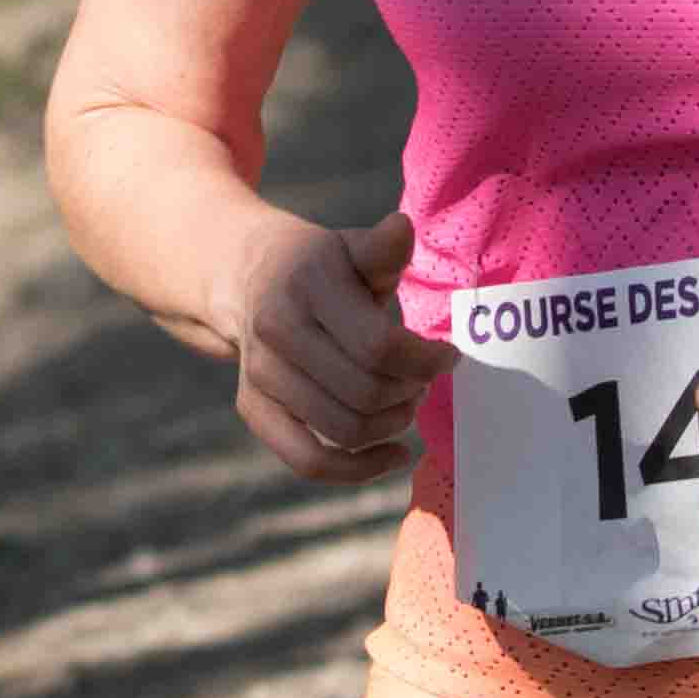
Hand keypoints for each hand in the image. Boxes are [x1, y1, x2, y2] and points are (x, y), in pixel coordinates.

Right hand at [212, 207, 450, 487]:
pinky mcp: (253, 407)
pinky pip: (308, 460)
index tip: (449, 356)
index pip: (378, 346)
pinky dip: (358, 469)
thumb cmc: (320, 264)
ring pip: (343, 430)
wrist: (249, 273)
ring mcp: (259, 374)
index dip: (426, 360)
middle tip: (425, 380)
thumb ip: (382, 249)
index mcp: (305, 287)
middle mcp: (275, 332)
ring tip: (408, 401)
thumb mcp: (351, 247)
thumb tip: (401, 229)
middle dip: (410, 392)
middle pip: (365, 393)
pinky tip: (394, 454)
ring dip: (392, 424)